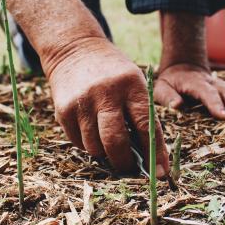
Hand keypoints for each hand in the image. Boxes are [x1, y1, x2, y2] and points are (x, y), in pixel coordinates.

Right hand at [48, 38, 169, 176]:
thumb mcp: (133, 82)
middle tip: (129, 167)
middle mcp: (105, 93)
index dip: (155, 153)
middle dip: (124, 163)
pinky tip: (91, 129)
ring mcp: (82, 102)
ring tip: (107, 140)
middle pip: (115, 142)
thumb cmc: (112, 72)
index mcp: (131, 85)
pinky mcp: (63, 110)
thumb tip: (149, 155)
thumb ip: (140, 114)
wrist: (75, 50)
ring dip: (104, 152)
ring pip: (95, 148)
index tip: (160, 174)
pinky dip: (88, 144)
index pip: (145, 126)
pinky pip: (78, 142)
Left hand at [154, 63, 224, 118]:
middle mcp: (211, 82)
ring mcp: (220, 84)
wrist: (182, 67)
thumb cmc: (169, 83)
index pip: (206, 93)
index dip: (214, 104)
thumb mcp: (161, 88)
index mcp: (194, 83)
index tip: (223, 115)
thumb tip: (177, 106)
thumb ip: (167, 97)